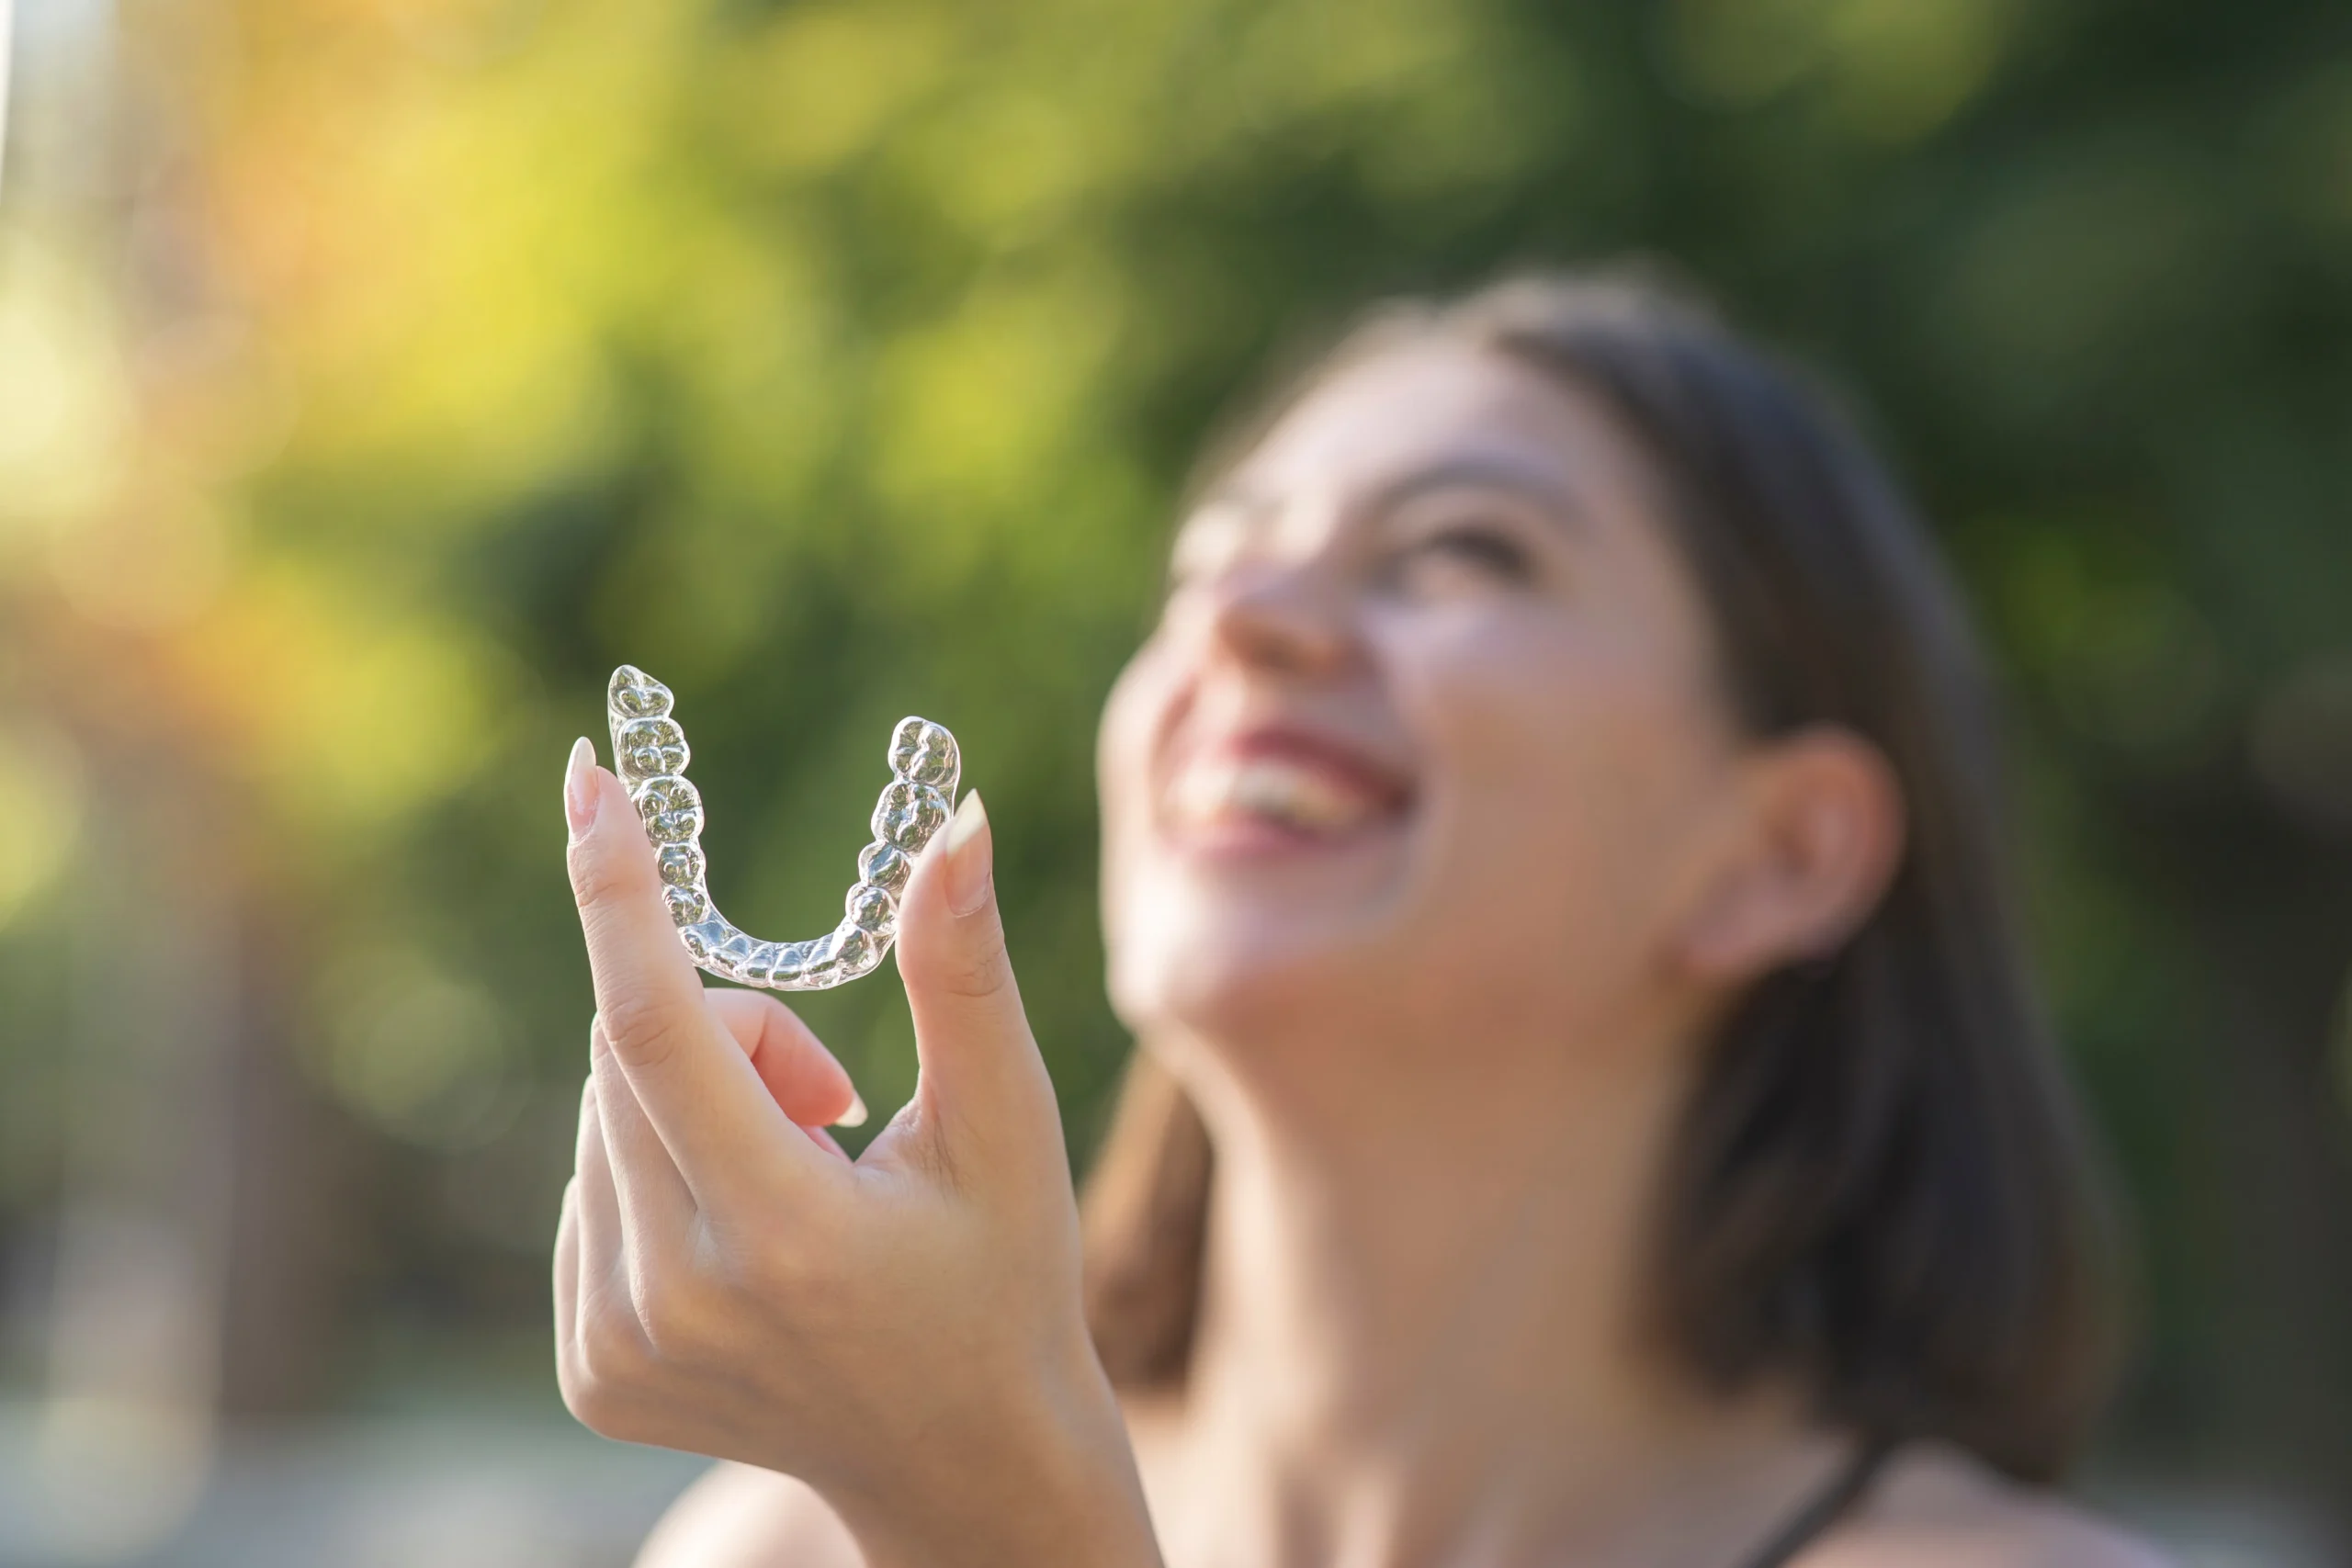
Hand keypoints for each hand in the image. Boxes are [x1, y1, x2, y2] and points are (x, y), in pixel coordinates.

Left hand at [551, 738, 1158, 1567]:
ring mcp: (617, 1346)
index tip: (589, 780)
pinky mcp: (588, 1372)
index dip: (618, 892)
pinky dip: (657, 1165)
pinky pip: (587, 1185)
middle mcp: (675, 1301)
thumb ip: (962, 971)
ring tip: (805, 1177)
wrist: (962, 1463)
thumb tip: (953, 822)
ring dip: (692, 1097)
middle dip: (729, 1024)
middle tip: (832, 1093)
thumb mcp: (1003, 1124)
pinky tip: (749, 1236)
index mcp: (785, 1235)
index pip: (659, 1028)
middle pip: (632, 1053)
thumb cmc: (1005, 1278)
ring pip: (602, 1112)